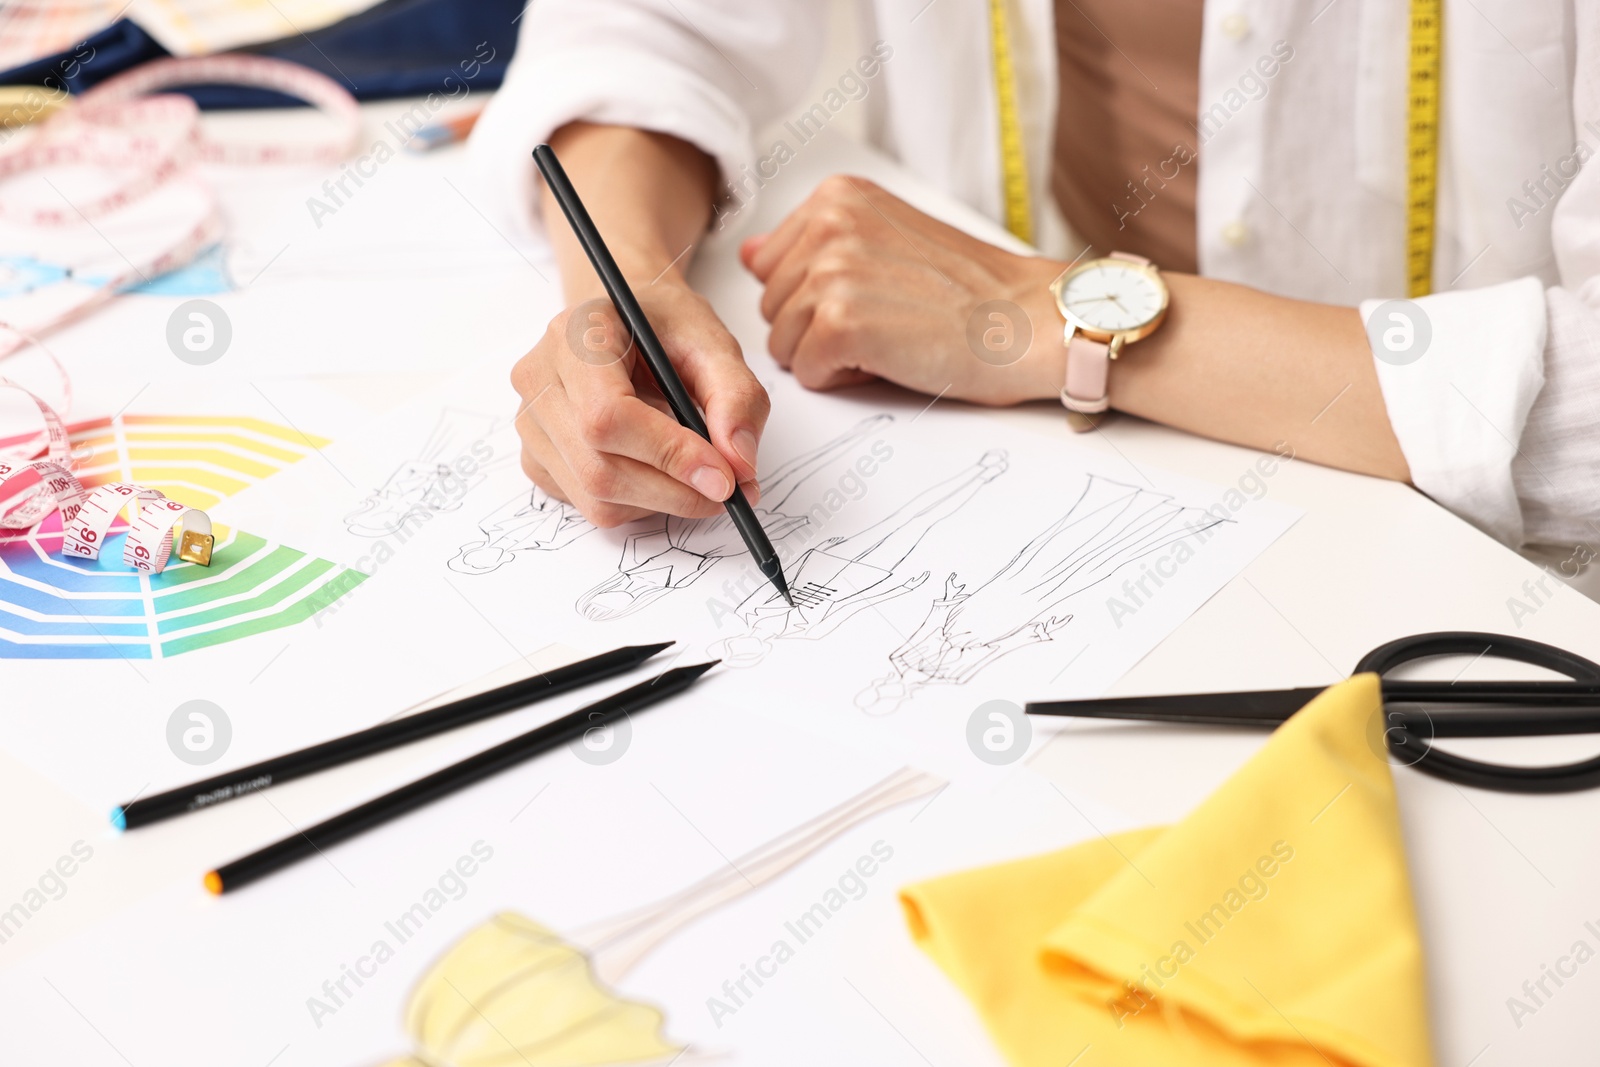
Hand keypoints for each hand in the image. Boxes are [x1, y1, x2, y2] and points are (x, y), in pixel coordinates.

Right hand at [510, 282, 769, 526]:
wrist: (628, 321)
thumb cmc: (665, 327)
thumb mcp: (713, 343)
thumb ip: (737, 398)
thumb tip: (739, 466)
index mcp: (575, 336)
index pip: (608, 415)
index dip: (669, 454)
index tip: (724, 477)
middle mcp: (538, 380)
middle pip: (600, 468)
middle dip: (675, 491)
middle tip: (728, 490)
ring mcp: (530, 423)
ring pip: (595, 497)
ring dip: (660, 501)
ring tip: (695, 473)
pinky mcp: (536, 458)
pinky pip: (588, 506)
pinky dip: (637, 504)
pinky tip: (657, 470)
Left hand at [741, 175, 1067, 405]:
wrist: (1029, 320)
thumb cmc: (973, 292)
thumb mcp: (886, 240)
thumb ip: (814, 245)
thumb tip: (747, 255)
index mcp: (838, 196)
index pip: (770, 266)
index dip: (816, 297)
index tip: (873, 295)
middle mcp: (828, 223)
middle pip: (772, 307)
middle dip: (818, 328)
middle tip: (889, 320)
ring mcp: (831, 271)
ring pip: (783, 343)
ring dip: (832, 356)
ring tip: (892, 337)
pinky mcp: (839, 322)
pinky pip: (806, 373)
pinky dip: (845, 379)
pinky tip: (892, 357)